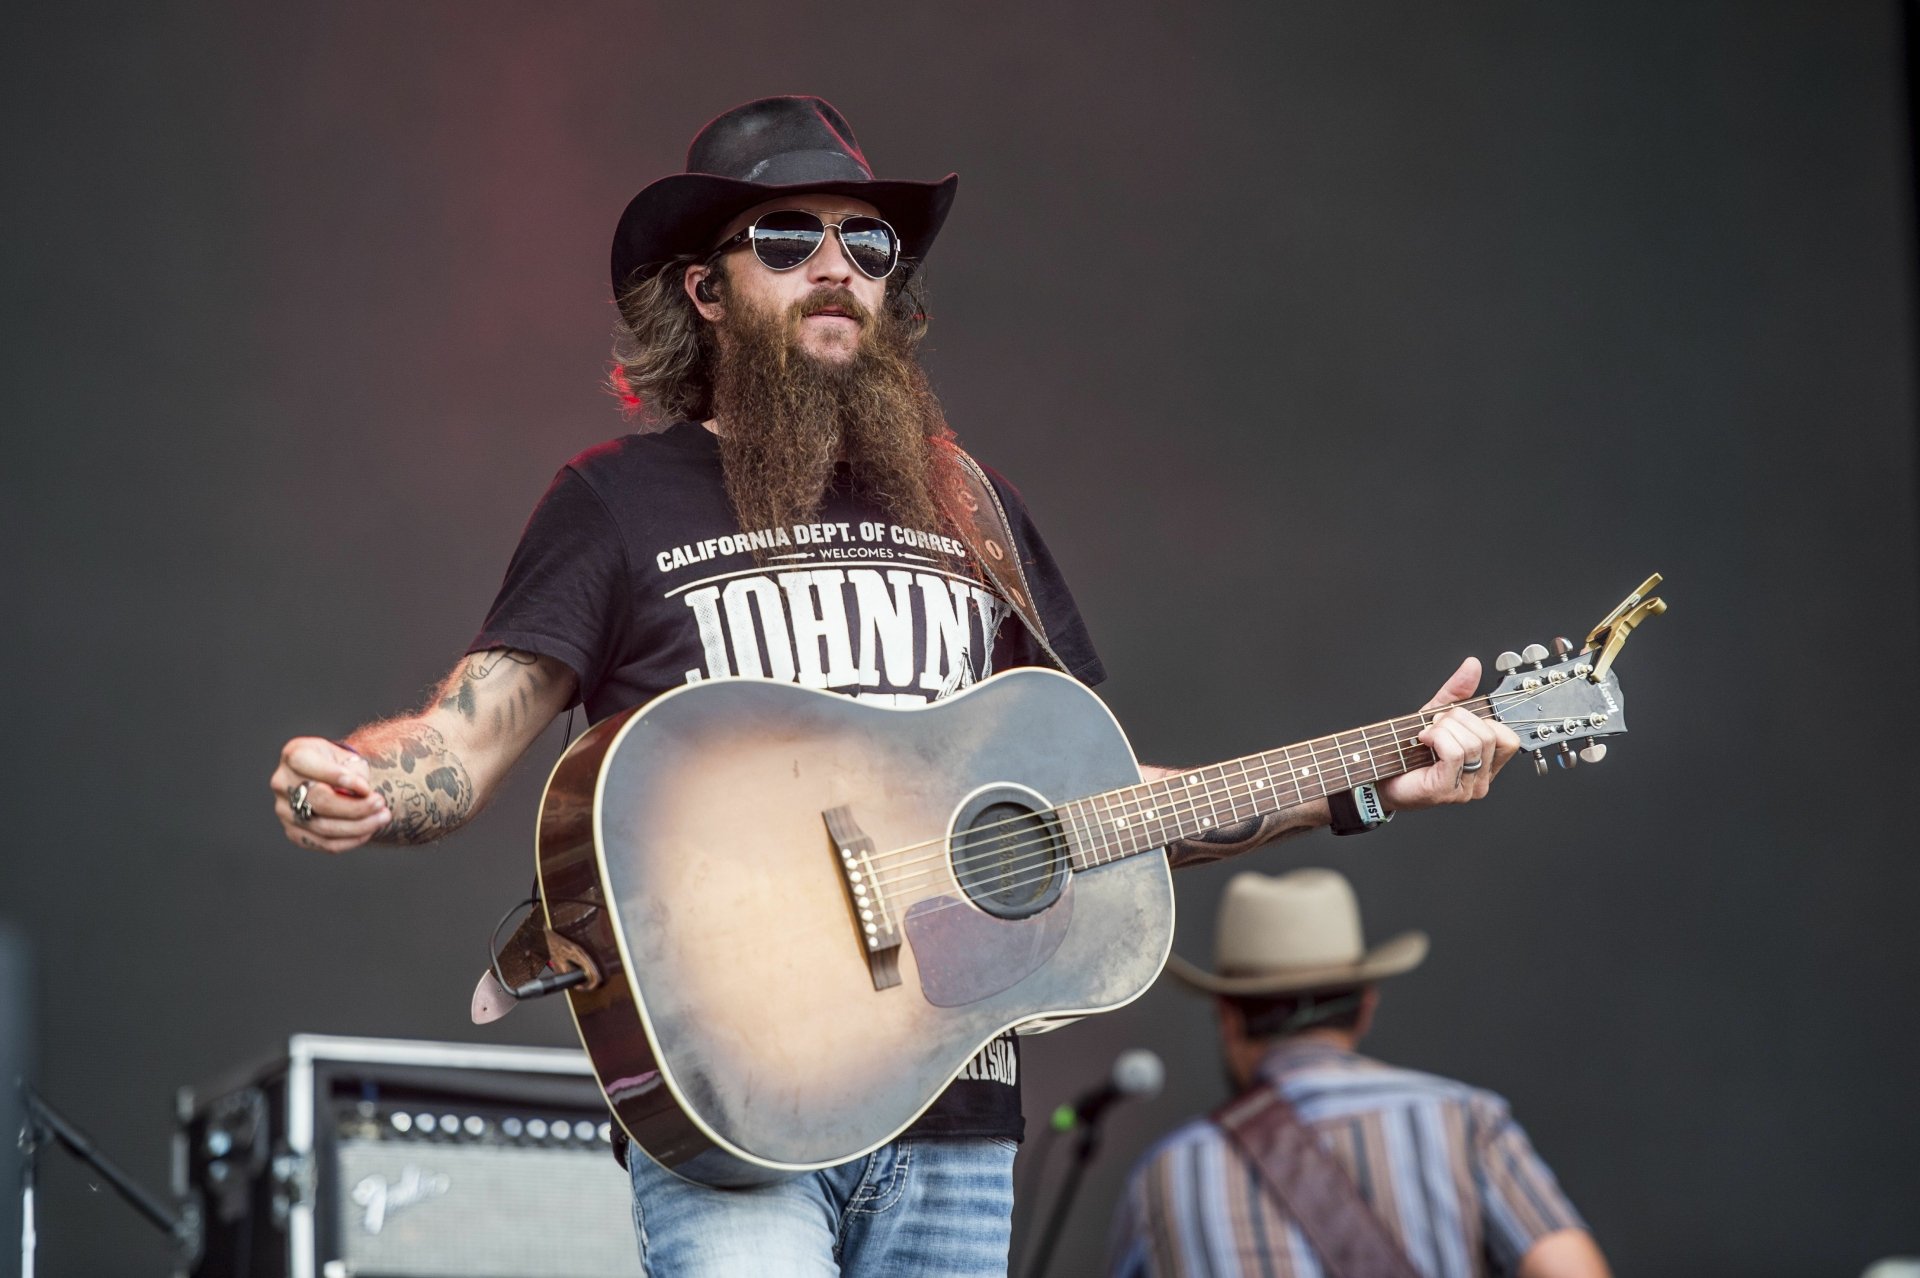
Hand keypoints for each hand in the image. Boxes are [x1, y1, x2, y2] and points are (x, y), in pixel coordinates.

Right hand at [271, 736, 389, 852]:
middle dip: (355, 806)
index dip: (337, 777)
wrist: (328, 778)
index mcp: (294, 755)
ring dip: (359, 826)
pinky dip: (350, 840)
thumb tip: (362, 794)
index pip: (309, 765)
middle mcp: (282, 783)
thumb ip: (354, 771)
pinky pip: (324, 843)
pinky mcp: (294, 832)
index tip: (366, 787)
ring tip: (382, 817)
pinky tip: (369, 831)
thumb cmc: (339, 764)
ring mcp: (284, 810)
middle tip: (380, 803)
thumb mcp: (347, 757)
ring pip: (323, 826)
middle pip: (319, 801)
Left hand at [1376, 657, 1519, 811]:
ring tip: (1427, 733)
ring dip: (1443, 729)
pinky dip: (1436, 738)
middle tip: (1435, 724)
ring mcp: (1465, 789)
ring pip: (1472, 743)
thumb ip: (1457, 692)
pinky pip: (1454, 753)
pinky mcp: (1447, 790)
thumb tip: (1472, 665)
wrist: (1380, 776)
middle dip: (1457, 720)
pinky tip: (1423, 740)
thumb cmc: (1408, 752)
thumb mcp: (1436, 715)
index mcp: (1486, 763)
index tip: (1458, 719)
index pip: (1509, 739)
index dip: (1485, 721)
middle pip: (1488, 736)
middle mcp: (1481, 780)